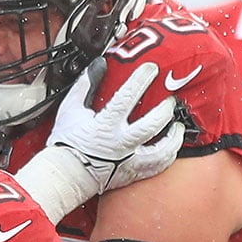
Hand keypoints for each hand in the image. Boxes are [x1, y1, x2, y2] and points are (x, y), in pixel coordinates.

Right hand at [49, 58, 184, 192]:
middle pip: (153, 124)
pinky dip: (166, 158)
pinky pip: (156, 167)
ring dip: (173, 138)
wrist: (65, 175)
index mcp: (105, 126)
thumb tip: (98, 66)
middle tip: (170, 100)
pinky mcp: (131, 173)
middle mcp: (120, 143)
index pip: (127, 97)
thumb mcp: (70, 110)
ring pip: (162, 150)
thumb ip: (84, 86)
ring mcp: (128, 160)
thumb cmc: (66, 144)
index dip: (141, 80)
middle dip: (165, 109)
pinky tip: (170, 149)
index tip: (151, 68)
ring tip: (176, 127)